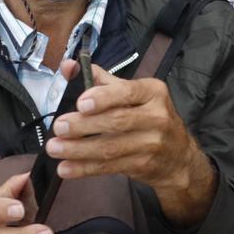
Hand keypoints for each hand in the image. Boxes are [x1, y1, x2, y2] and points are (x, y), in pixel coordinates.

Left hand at [48, 63, 214, 225]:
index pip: (128, 92)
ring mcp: (152, 144)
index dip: (104, 98)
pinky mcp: (143, 166)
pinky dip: (85, 168)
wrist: (179, 157)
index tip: (81, 103)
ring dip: (78, 149)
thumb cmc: (149, 116)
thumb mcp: (133, 94)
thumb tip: (69, 66)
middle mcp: (156, 117)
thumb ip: (101, 80)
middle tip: (58, 127)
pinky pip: (109, 167)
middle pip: (117, 121)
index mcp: (153, 92)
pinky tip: (66, 168)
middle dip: (84, 125)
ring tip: (54, 148)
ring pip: (110, 147)